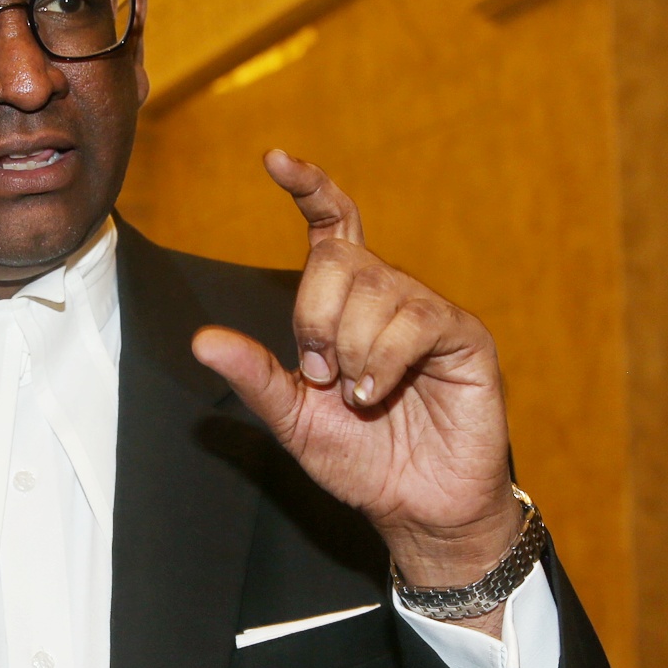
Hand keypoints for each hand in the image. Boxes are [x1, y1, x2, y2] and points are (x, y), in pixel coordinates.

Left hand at [190, 152, 521, 632]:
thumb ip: (254, 376)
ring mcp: (429, 312)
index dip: (309, 186)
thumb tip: (202, 341)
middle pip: (338, 263)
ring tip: (361, 395)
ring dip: (352, 354)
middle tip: (325, 376)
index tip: (275, 160)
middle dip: (315, 323)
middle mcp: (389, 294)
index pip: (332, 225)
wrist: (416, 507)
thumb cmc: (362, 461)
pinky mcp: (464, 337)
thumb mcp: (294, 418)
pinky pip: (415, 321)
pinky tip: (378, 393)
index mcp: (347, 302)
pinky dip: (384, 361)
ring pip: (375, 294)